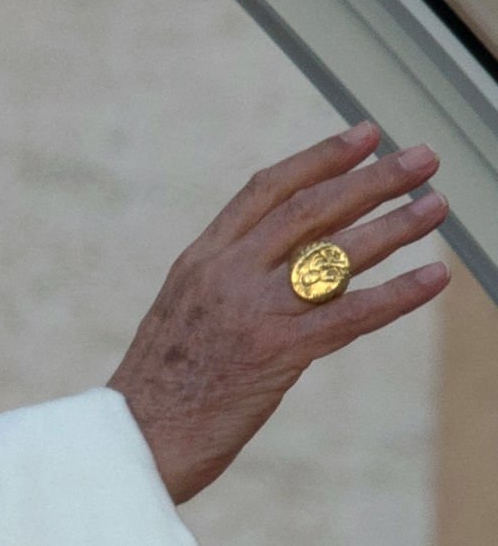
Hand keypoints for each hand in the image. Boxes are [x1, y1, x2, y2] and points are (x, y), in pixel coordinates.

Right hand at [107, 122, 449, 503]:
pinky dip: (397, 294)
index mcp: (201, 258)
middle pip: (309, 210)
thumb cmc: (160, 383)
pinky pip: (348, 315)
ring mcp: (251, 309)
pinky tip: (433, 278)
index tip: (362, 136)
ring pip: (334, 253)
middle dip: (370, 179)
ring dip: (394, 225)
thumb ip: (226, 279)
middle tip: (420, 158)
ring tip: (436, 204)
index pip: (266, 190)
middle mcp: (226, 272)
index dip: (319, 158)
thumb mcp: (183, 311)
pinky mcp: (276, 352)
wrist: (136, 435)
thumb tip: (283, 262)